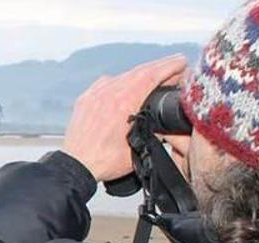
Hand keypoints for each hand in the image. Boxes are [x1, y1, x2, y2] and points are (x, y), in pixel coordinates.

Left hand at [62, 55, 187, 181]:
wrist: (76, 165)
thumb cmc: (104, 161)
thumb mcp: (139, 149)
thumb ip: (156, 134)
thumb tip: (168, 125)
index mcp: (124, 101)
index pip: (152, 75)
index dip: (169, 66)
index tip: (182, 62)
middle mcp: (109, 92)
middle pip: (140, 71)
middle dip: (160, 67)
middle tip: (176, 64)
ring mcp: (96, 93)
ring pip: (123, 76)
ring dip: (141, 74)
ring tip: (155, 76)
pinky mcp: (86, 99)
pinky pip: (107, 84)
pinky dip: (121, 81)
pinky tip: (127, 84)